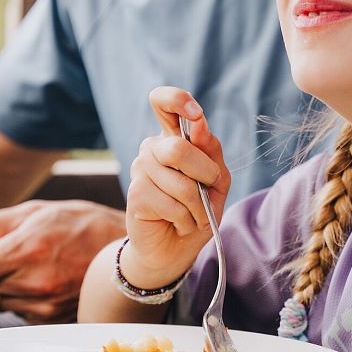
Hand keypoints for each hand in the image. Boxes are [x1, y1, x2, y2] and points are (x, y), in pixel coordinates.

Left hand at [0, 199, 125, 321]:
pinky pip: (16, 309)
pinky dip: (18, 295)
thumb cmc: (84, 224)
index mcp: (25, 249)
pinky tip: (41, 277)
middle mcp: (33, 282)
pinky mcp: (52, 318)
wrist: (131, 251)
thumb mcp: (36, 210)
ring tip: (29, 261)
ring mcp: (44, 304)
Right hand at [122, 87, 230, 289]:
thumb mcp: (216, 181)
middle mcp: (152, 147)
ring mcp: (140, 169)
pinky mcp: (135, 194)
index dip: (178, 101)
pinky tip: (178, 224)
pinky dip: (186, 220)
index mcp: (173, 137)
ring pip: (182, 184)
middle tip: (207, 192)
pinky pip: (173, 206)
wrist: (174, 250)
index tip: (196, 115)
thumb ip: (212, 153)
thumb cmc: (197, 211)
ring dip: (199, 207)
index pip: (164, 101)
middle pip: (180, 149)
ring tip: (193, 216)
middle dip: (205, 176)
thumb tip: (199, 124)